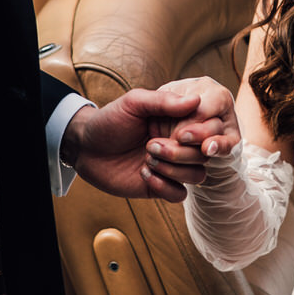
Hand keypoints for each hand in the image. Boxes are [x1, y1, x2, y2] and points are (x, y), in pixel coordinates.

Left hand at [60, 79, 238, 201]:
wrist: (86, 148)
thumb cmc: (109, 121)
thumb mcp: (134, 103)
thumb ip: (163, 101)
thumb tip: (195, 100)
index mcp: (178, 121)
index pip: (207, 127)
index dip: (200, 132)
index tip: (180, 133)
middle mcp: (179, 144)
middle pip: (204, 154)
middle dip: (180, 153)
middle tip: (150, 146)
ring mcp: (172, 166)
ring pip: (197, 175)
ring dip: (173, 170)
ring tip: (147, 160)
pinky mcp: (161, 187)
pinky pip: (180, 194)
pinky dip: (165, 187)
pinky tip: (143, 175)